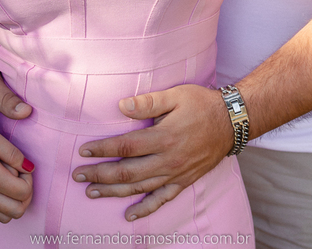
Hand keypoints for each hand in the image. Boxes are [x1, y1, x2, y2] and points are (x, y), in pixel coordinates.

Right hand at [0, 106, 34, 223]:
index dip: (30, 178)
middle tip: (19, 172)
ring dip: (14, 201)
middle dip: (26, 193)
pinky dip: (0, 203)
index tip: (22, 164)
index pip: (24, 192)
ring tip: (9, 178)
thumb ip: (11, 152)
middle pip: (17, 210)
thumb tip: (29, 167)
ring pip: (4, 216)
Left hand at [71, 85, 234, 220]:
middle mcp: (168, 160)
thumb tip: (121, 106)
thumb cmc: (202, 105)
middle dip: (99, 174)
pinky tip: (129, 215)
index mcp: (163, 137)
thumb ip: (148, 103)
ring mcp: (176, 174)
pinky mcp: (184, 182)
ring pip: (139, 188)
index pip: (125, 147)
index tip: (84, 151)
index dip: (102, 149)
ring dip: (113, 192)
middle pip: (126, 172)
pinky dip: (145, 209)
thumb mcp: (176, 96)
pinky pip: (162, 200)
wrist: (232, 122)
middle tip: (79, 175)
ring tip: (92, 193)